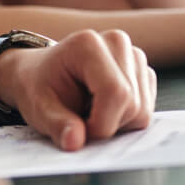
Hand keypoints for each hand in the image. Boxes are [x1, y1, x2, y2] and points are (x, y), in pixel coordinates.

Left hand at [0, 30, 154, 149]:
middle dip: (107, 125)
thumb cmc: (38, 86)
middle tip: (80, 121)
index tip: (80, 133)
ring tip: (89, 112)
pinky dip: (125, 118)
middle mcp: (116, 43)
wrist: (40, 73)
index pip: (116, 92)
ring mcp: (133, 55)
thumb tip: (75, 142)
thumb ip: (57, 124)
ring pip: (143, 110)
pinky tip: (103, 108)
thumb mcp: (37, 107)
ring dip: (117, 123)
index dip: (102, 123)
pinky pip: (146, 109)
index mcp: (88, 45)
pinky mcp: (142, 71)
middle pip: (132, 104)